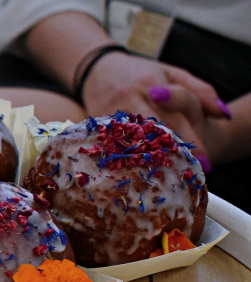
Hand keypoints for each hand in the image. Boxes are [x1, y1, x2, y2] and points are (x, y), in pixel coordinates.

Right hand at [80, 52, 228, 163]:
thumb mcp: (172, 73)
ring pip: (134, 143)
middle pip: (155, 134)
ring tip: (166, 173)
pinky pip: (116, 146)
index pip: (176, 118)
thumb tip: (222, 113)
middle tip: (188, 171)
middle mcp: (129, 98)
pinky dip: (130, 158)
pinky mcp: (97, 126)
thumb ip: (200, 91)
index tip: (204, 161)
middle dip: (174, 154)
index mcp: (151, 84)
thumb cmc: (139, 73)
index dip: (190, 142)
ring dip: (151, 160)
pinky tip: (140, 168)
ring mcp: (110, 114)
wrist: (97, 70)